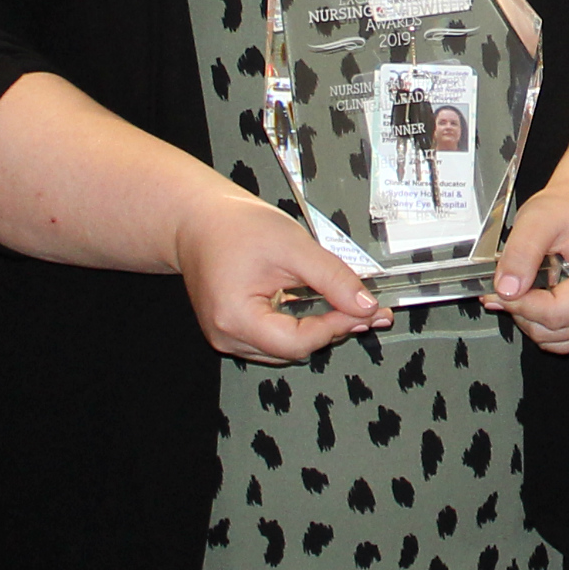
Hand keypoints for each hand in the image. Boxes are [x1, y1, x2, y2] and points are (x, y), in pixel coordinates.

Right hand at [174, 190, 386, 364]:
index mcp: (235, 318)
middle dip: (334, 329)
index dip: (337, 327)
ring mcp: (229, 336)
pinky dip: (301, 326)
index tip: (367, 310)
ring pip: (287, 349)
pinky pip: (275, 338)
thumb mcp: (293, 246)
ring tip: (349, 307)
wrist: (198, 219)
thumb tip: (364, 305)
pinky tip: (321, 308)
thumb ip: (332, 278)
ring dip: (320, 330)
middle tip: (370, 310)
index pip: (298, 342)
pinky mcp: (234, 329)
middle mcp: (228, 336)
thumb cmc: (234, 226)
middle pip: (294, 350)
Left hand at [485, 183, 568, 353]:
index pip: (556, 313)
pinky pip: (564, 340)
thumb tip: (507, 289)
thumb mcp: (539, 218)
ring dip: (531, 320)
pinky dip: (543, 325)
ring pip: (556, 341)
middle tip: (511, 283)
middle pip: (554, 331)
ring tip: (527, 287)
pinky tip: (537, 299)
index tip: (501, 289)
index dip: (521, 305)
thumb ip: (521, 253)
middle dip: (523, 311)